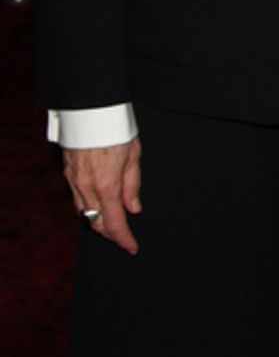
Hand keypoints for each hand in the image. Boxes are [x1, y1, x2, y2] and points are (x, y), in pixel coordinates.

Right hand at [63, 137, 141, 254]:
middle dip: (110, 234)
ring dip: (97, 222)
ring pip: (83, 213)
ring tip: (112, 225)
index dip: (123, 239)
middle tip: (123, 237)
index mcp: (107, 184)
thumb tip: (133, 208)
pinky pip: (76, 199)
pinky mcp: (67, 173)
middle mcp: (87, 187)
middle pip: (96, 222)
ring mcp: (74, 181)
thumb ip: (133, 184)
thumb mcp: (134, 155)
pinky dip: (87, 208)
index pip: (114, 223)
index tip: (132, 247)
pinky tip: (96, 207)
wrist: (91, 109)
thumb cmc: (116, 127)